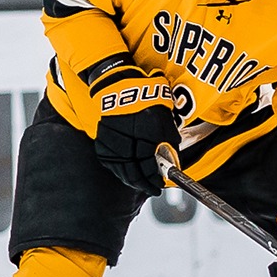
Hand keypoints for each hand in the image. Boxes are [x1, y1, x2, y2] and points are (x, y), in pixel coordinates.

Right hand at [89, 61, 176, 194]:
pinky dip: (120, 172)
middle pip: (135, 173)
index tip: (161, 184)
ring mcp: (113, 143)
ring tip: (141, 185)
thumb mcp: (165, 118)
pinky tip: (127, 174)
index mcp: (146, 136)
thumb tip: (174, 161)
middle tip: (153, 189)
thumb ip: (170, 141)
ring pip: (122, 171)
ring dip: (132, 180)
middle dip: (145, 184)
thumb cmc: (147, 100)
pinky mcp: (102, 142)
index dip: (156, 179)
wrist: (120, 87)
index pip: (150, 167)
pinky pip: (111, 164)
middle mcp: (128, 141)